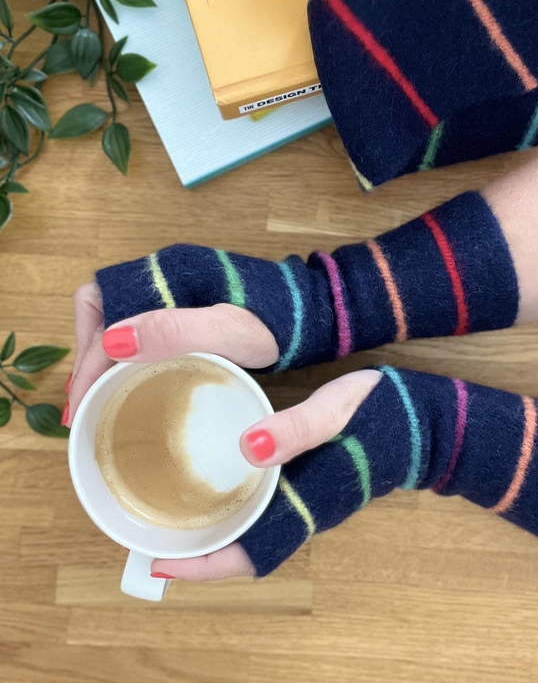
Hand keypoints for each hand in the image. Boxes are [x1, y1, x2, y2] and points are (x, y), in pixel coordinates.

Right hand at [67, 282, 278, 423]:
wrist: (311, 314)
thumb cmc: (276, 322)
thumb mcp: (228, 331)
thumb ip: (175, 331)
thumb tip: (112, 343)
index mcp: (164, 276)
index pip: (104, 321)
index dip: (88, 365)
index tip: (81, 405)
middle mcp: (161, 278)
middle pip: (100, 315)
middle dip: (87, 358)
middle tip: (83, 404)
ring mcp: (172, 293)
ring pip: (117, 322)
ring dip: (102, 358)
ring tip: (98, 398)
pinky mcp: (186, 309)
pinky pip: (141, 330)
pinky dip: (125, 356)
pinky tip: (129, 382)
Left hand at [150, 369, 382, 580]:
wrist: (429, 427)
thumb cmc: (386, 418)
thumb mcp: (340, 411)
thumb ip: (298, 429)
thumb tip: (246, 447)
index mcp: (307, 504)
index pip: (248, 555)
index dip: (203, 566)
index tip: (158, 565)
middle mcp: (306, 515)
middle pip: (243, 554)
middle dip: (199, 556)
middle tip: (152, 538)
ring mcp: (311, 507)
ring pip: (254, 538)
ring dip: (216, 537)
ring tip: (174, 517)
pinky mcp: (314, 491)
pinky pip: (266, 518)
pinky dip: (237, 516)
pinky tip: (218, 489)